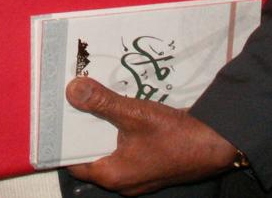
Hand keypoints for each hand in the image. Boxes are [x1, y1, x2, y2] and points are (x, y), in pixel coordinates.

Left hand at [64, 78, 238, 193]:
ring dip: (101, 129)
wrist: (217, 145)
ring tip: (91, 102)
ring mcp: (137, 177)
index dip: (62, 139)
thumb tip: (72, 90)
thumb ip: (102, 102)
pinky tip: (118, 112)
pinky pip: (124, 150)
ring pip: (108, 151)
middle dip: (81, 130)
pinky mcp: (149, 167)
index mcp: (111, 175)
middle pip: (90, 154)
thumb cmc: (175, 136)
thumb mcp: (135, 114)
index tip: (54, 116)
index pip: (72, 161)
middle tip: (71, 102)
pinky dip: (117, 133)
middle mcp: (121, 182)